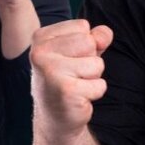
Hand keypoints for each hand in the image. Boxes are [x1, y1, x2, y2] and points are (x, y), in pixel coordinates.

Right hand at [30, 20, 112, 138]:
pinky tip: (77, 98)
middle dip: (90, 60)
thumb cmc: (69, 79)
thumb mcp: (81, 52)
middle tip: (74, 75)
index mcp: (41, 37)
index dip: (85, 45)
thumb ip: (95, 37)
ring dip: (93, 77)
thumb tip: (105, 34)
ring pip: (97, 63)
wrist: (55, 118)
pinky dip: (94, 93)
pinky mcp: (65, 90)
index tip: (69, 60)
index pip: (83, 26)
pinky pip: (100, 85)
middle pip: (90, 42)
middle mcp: (40, 52)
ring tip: (75, 85)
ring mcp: (50, 71)